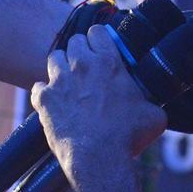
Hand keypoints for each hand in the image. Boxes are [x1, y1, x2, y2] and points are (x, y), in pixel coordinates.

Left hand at [31, 25, 166, 189]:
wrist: (99, 159)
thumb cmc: (129, 137)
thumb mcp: (154, 114)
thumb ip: (150, 100)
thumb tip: (155, 102)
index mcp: (109, 62)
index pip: (97, 31)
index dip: (99, 39)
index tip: (101, 49)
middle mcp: (82, 65)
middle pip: (74, 40)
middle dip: (79, 51)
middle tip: (86, 67)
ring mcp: (60, 80)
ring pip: (54, 57)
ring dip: (61, 67)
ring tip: (68, 82)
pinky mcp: (44, 99)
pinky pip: (38, 87)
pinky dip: (44, 94)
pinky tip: (53, 103)